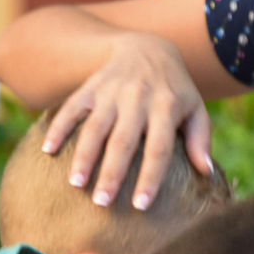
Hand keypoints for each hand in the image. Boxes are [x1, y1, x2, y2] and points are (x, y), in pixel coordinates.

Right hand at [43, 32, 212, 211]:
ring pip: (95, 126)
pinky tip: (47, 150)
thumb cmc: (174, 90)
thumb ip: (201, 139)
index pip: (158, 148)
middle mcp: (138, 98)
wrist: (148, 47)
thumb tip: (206, 172)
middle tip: (101, 204)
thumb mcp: (195, 108)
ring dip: (83, 155)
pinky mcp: (91, 87)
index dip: (150, 178)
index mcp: (166, 106)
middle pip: (123, 141)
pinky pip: (71, 107)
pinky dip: (59, 127)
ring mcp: (111, 91)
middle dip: (112, 173)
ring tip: (75, 184)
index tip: (140, 206)